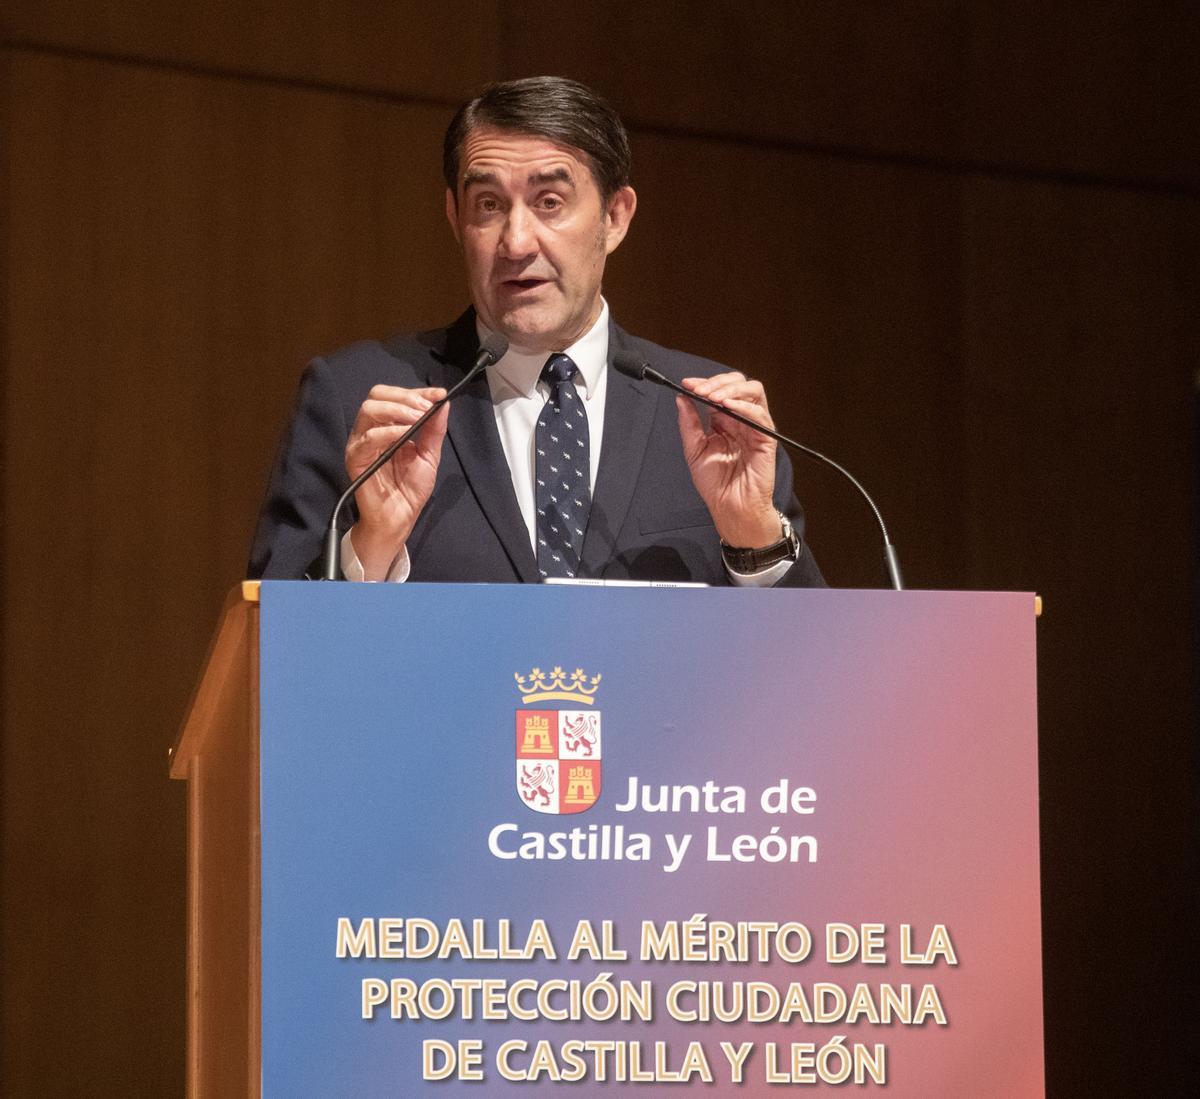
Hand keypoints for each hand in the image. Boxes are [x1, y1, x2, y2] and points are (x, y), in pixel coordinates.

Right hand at [345, 384, 448, 578]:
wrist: (400, 517)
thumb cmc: (410, 488)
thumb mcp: (429, 455)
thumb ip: (434, 429)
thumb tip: (442, 403)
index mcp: (387, 425)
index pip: (395, 397)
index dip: (418, 392)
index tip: (439, 395)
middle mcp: (370, 430)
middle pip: (377, 395)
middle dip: (405, 397)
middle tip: (425, 408)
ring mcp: (361, 443)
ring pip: (369, 409)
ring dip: (397, 410)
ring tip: (417, 419)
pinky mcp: (355, 459)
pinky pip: (367, 438)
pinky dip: (388, 431)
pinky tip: (405, 435)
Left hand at [676, 372, 780, 547]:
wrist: (729, 506)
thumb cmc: (715, 483)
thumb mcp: (693, 450)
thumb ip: (689, 423)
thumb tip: (681, 398)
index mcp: (724, 421)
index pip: (719, 391)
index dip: (704, 383)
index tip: (687, 384)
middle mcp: (741, 420)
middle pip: (738, 384)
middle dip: (717, 382)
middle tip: (700, 390)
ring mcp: (754, 427)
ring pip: (752, 391)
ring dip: (730, 389)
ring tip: (713, 397)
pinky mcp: (766, 438)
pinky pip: (760, 414)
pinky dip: (743, 406)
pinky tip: (727, 407)